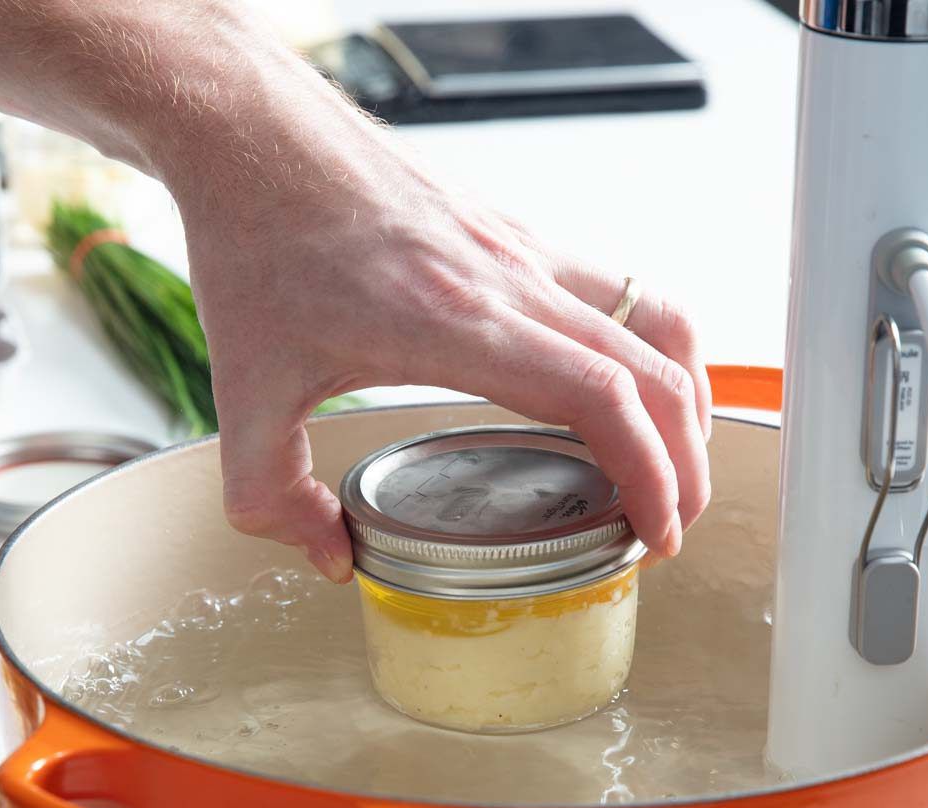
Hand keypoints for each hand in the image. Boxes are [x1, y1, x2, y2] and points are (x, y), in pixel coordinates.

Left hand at [152, 29, 711, 582]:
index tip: (655, 534)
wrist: (258, 132)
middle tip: (671, 523)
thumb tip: (331, 555)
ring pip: (655, 320)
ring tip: (673, 459)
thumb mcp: (243, 390)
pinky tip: (625, 386)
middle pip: (653, 370)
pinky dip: (650, 347)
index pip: (601, 398)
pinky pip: (620, 291)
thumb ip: (272, 494)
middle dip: (684, 459)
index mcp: (457, 324)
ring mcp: (523, 250)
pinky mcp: (517, 232)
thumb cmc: (257, 241)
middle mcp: (510, 281)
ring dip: (685, 397)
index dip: (650, 475)